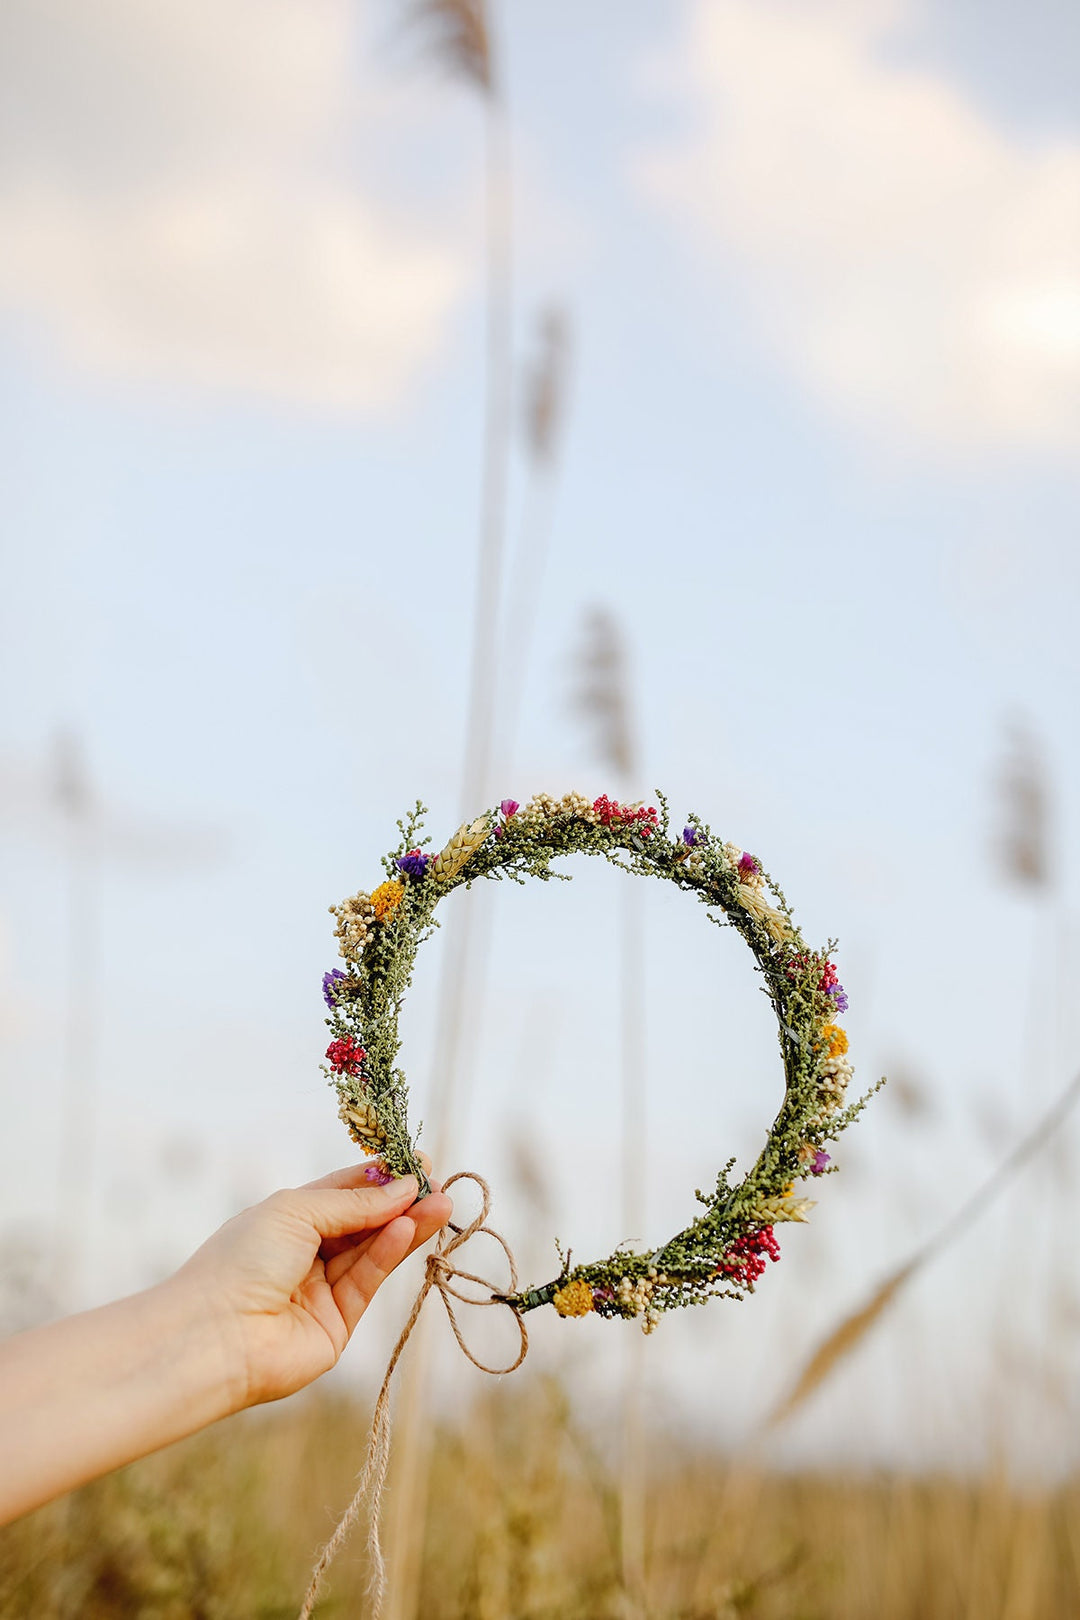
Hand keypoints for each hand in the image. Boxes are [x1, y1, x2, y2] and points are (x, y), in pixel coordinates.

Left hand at [171, 1162, 453, 1410]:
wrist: (215, 1336)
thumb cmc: (242, 1260)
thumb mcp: (297, 1211)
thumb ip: (354, 1202)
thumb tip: (404, 1187)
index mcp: (288, 1220)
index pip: (343, 1192)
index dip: (380, 1177)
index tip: (416, 1161)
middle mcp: (306, 1253)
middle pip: (365, 1221)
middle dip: (402, 1201)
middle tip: (439, 1184)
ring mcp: (322, 1289)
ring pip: (373, 1250)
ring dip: (407, 1225)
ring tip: (441, 1203)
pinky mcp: (338, 1323)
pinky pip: (367, 1280)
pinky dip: (389, 1253)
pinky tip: (408, 1228)